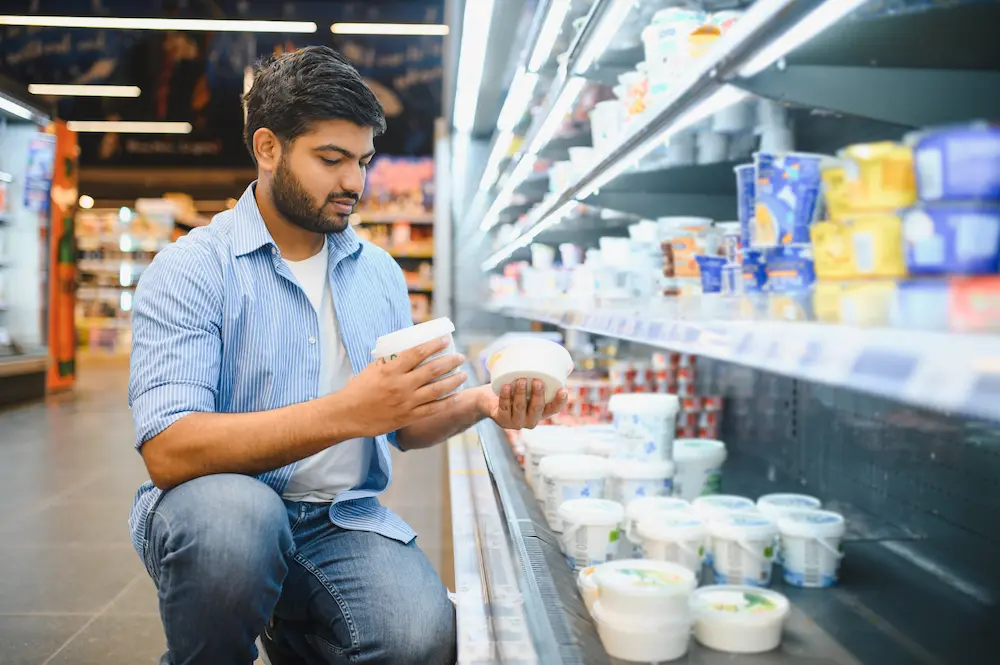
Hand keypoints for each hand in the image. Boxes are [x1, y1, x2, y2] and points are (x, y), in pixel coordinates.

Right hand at [340, 337, 466, 437]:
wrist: (347, 415)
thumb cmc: (358, 390)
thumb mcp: (371, 369)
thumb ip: (389, 360)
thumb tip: (405, 351)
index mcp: (391, 370)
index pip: (417, 353)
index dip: (434, 345)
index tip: (445, 340)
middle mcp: (401, 385)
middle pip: (432, 370)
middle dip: (450, 362)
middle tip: (460, 357)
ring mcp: (407, 402)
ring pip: (437, 390)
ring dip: (453, 380)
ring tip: (463, 374)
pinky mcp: (408, 417)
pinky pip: (433, 409)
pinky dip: (447, 402)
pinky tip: (456, 395)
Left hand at [476, 380, 567, 429]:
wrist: (488, 398)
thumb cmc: (512, 389)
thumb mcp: (528, 384)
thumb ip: (543, 377)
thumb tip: (567, 365)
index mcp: (540, 412)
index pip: (554, 409)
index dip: (560, 401)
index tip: (563, 390)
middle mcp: (530, 420)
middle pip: (536, 409)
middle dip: (538, 395)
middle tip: (537, 381)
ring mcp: (515, 422)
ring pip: (520, 408)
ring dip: (521, 393)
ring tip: (520, 380)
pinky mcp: (501, 419)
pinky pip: (504, 407)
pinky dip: (506, 396)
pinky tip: (506, 386)